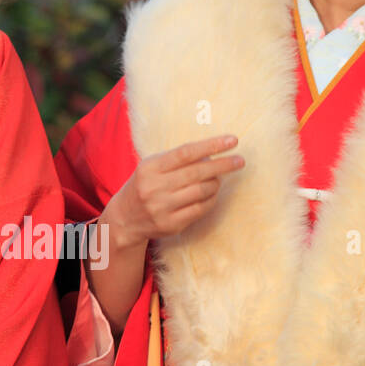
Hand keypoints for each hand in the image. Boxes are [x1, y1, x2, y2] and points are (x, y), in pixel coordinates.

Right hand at [108, 134, 244, 248]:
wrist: (124, 218)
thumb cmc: (145, 185)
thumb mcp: (152, 166)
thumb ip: (177, 159)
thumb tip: (213, 153)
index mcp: (150, 167)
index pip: (186, 152)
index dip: (211, 145)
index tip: (232, 141)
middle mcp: (154, 187)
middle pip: (197, 172)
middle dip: (222, 165)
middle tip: (240, 160)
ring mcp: (162, 208)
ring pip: (201, 191)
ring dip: (216, 183)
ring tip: (219, 179)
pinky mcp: (170, 224)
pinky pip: (200, 209)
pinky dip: (211, 199)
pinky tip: (213, 193)